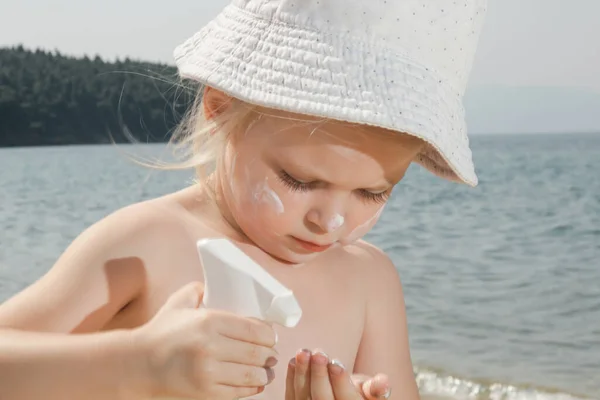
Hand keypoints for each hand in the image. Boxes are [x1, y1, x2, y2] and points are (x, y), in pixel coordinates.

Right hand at [133, 282, 278, 398]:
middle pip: (256, 352)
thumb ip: (198, 290)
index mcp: (209, 321)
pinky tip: (256, 384)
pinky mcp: (205, 391)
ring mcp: (209, 371)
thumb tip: (215, 283)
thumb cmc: (161, 332)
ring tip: (266, 371)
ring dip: (264, 373)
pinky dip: (251, 388)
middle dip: (269, 355)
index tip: (270, 337)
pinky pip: (238, 391)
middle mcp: (211, 346)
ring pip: (251, 374)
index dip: (268, 335)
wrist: (137, 364)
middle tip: (271, 354)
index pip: (254, 329)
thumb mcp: (179, 303)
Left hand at [285, 349, 390, 399]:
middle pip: (322, 399)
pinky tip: (294, 361)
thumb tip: (384, 381)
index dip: (340, 382)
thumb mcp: (371, 394)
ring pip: (303, 398)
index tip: (335, 362)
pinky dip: (291, 379)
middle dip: (319, 375)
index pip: (347, 399)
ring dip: (302, 374)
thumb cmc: (359, 396)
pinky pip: (291, 398)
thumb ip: (376, 389)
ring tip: (303, 352)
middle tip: (318, 353)